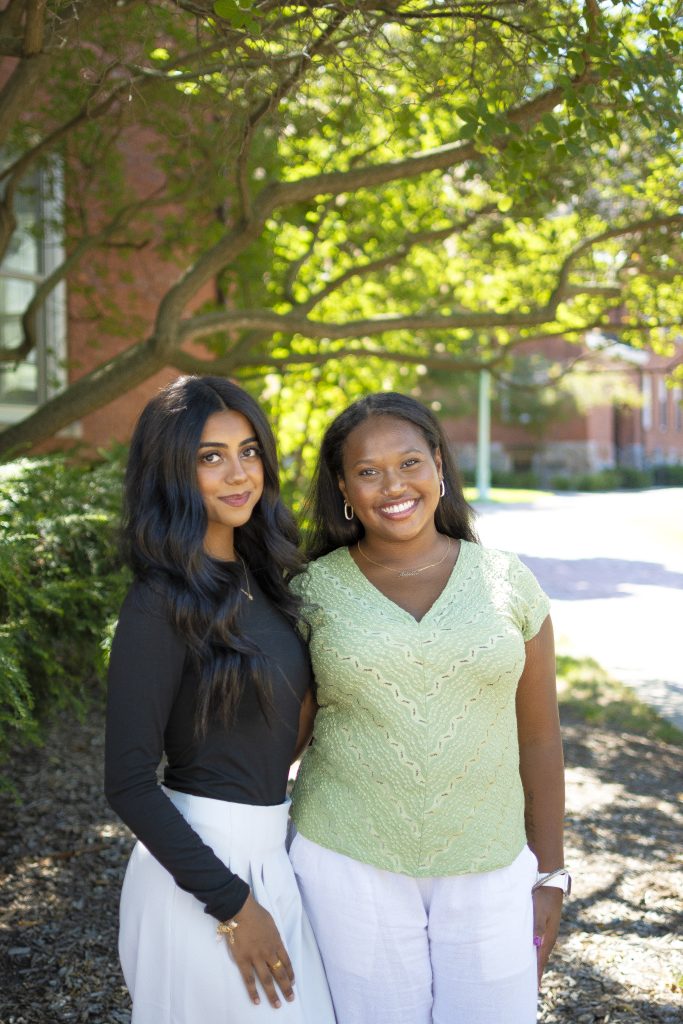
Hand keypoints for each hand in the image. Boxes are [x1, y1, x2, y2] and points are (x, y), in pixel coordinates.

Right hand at [222, 893, 294, 1007]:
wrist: (240, 911)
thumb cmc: (256, 914)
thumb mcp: (271, 924)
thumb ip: (274, 937)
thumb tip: (276, 946)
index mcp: (277, 942)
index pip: (286, 962)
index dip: (290, 973)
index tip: (292, 982)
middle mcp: (269, 952)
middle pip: (280, 973)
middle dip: (286, 987)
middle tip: (291, 999)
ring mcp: (256, 958)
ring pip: (267, 979)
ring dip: (273, 993)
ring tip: (277, 1005)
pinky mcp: (243, 961)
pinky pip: (249, 979)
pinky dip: (253, 991)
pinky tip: (257, 1001)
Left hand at [532, 886, 562, 986]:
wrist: (550, 883)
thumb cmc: (543, 897)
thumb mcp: (540, 911)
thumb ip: (538, 927)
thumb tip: (537, 944)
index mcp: (548, 938)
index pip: (540, 961)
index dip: (536, 975)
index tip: (532, 990)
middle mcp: (548, 938)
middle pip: (540, 960)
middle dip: (534, 974)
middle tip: (527, 989)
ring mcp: (546, 933)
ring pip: (538, 953)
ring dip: (533, 963)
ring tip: (526, 976)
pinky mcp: (543, 927)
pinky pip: (537, 944)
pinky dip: (532, 953)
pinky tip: (527, 955)